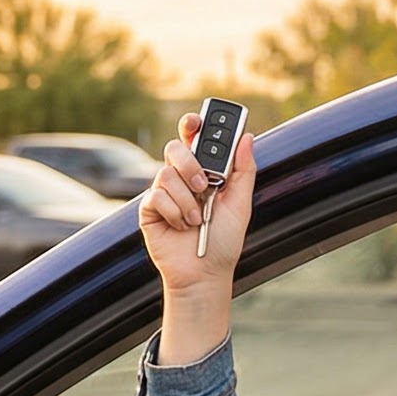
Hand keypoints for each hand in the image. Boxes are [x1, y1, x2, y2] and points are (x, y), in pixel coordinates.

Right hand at [140, 111, 254, 359]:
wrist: (205, 274)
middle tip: (204, 185)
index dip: (193, 125)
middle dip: (190, 164)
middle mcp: (181, 178)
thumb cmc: (223, 241)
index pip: (194, 139)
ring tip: (197, 220)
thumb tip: (247, 137)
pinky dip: (174, 212)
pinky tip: (181, 227)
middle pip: (175, 148)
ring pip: (166, 174)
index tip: (197, 121)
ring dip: (187, 200)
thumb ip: (243, 170)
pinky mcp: (149, 210)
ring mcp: (163, 193)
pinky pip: (156, 196)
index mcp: (203, 172)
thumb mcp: (241, 204)